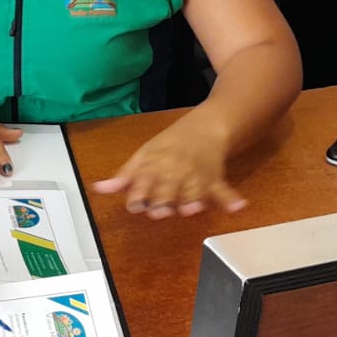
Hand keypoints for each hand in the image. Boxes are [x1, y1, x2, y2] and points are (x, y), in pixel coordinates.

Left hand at [90, 118, 245, 218]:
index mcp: (155, 165)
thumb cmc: (169, 144)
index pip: (143, 182)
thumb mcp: (144, 155)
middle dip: (163, 199)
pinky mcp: (215, 178)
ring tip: (190, 209)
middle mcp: (175, 170)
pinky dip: (230, 198)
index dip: (139, 195)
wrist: (206, 126)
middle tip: (159, 211)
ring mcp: (196, 174)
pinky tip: (237, 206)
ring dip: (192, 199)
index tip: (135, 205)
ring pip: (193, 190)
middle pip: (168, 187)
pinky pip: (224, 189)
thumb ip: (124, 176)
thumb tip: (99, 189)